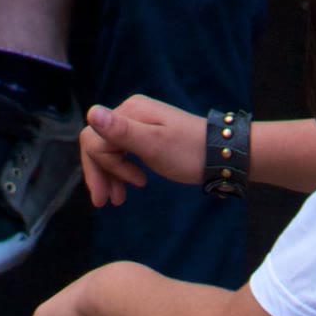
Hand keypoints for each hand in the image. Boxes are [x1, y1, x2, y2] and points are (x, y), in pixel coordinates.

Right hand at [79, 96, 206, 206]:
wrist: (223, 154)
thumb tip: (91, 112)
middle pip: (98, 143)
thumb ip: (121, 131)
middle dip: (101, 174)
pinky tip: (133, 184)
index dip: (99, 168)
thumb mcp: (154, 145)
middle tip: (106, 203)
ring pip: (110, 149)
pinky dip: (123, 170)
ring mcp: (139, 123)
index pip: (94, 139)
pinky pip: (124, 150)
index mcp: (130, 112)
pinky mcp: (148, 134)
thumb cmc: (190, 153)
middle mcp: (131, 113)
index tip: (116, 194)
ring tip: (119, 200)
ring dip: (111, 175)